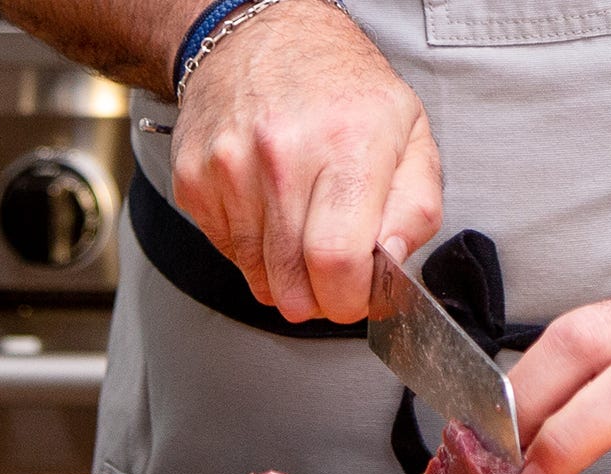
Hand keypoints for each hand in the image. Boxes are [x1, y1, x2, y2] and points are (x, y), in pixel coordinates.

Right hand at [169, 0, 441, 323]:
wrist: (260, 38)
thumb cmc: (340, 88)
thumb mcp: (409, 134)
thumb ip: (415, 208)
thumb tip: (390, 261)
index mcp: (347, 143)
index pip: (336, 261)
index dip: (348, 299)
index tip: (355, 296)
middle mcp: (282, 154)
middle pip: (293, 282)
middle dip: (318, 299)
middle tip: (332, 277)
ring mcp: (230, 168)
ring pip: (256, 275)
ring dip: (284, 276)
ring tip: (302, 234)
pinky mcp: (195, 179)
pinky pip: (227, 252)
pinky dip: (252, 249)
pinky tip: (268, 211)